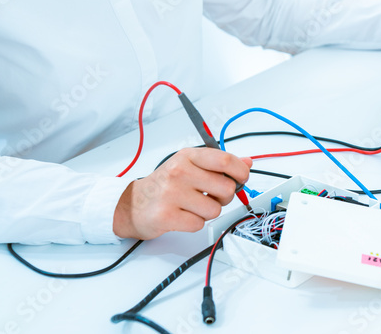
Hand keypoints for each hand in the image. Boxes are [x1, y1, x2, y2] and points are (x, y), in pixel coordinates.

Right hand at [113, 148, 252, 239]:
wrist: (132, 204)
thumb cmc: (164, 185)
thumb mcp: (189, 165)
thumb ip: (219, 164)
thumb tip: (248, 162)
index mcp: (188, 156)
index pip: (225, 160)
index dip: (241, 172)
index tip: (242, 178)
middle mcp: (179, 172)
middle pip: (226, 187)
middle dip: (225, 196)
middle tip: (212, 196)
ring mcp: (171, 194)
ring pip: (215, 209)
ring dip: (209, 211)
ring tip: (193, 206)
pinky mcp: (166, 215)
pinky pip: (199, 223)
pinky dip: (195, 223)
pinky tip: (183, 215)